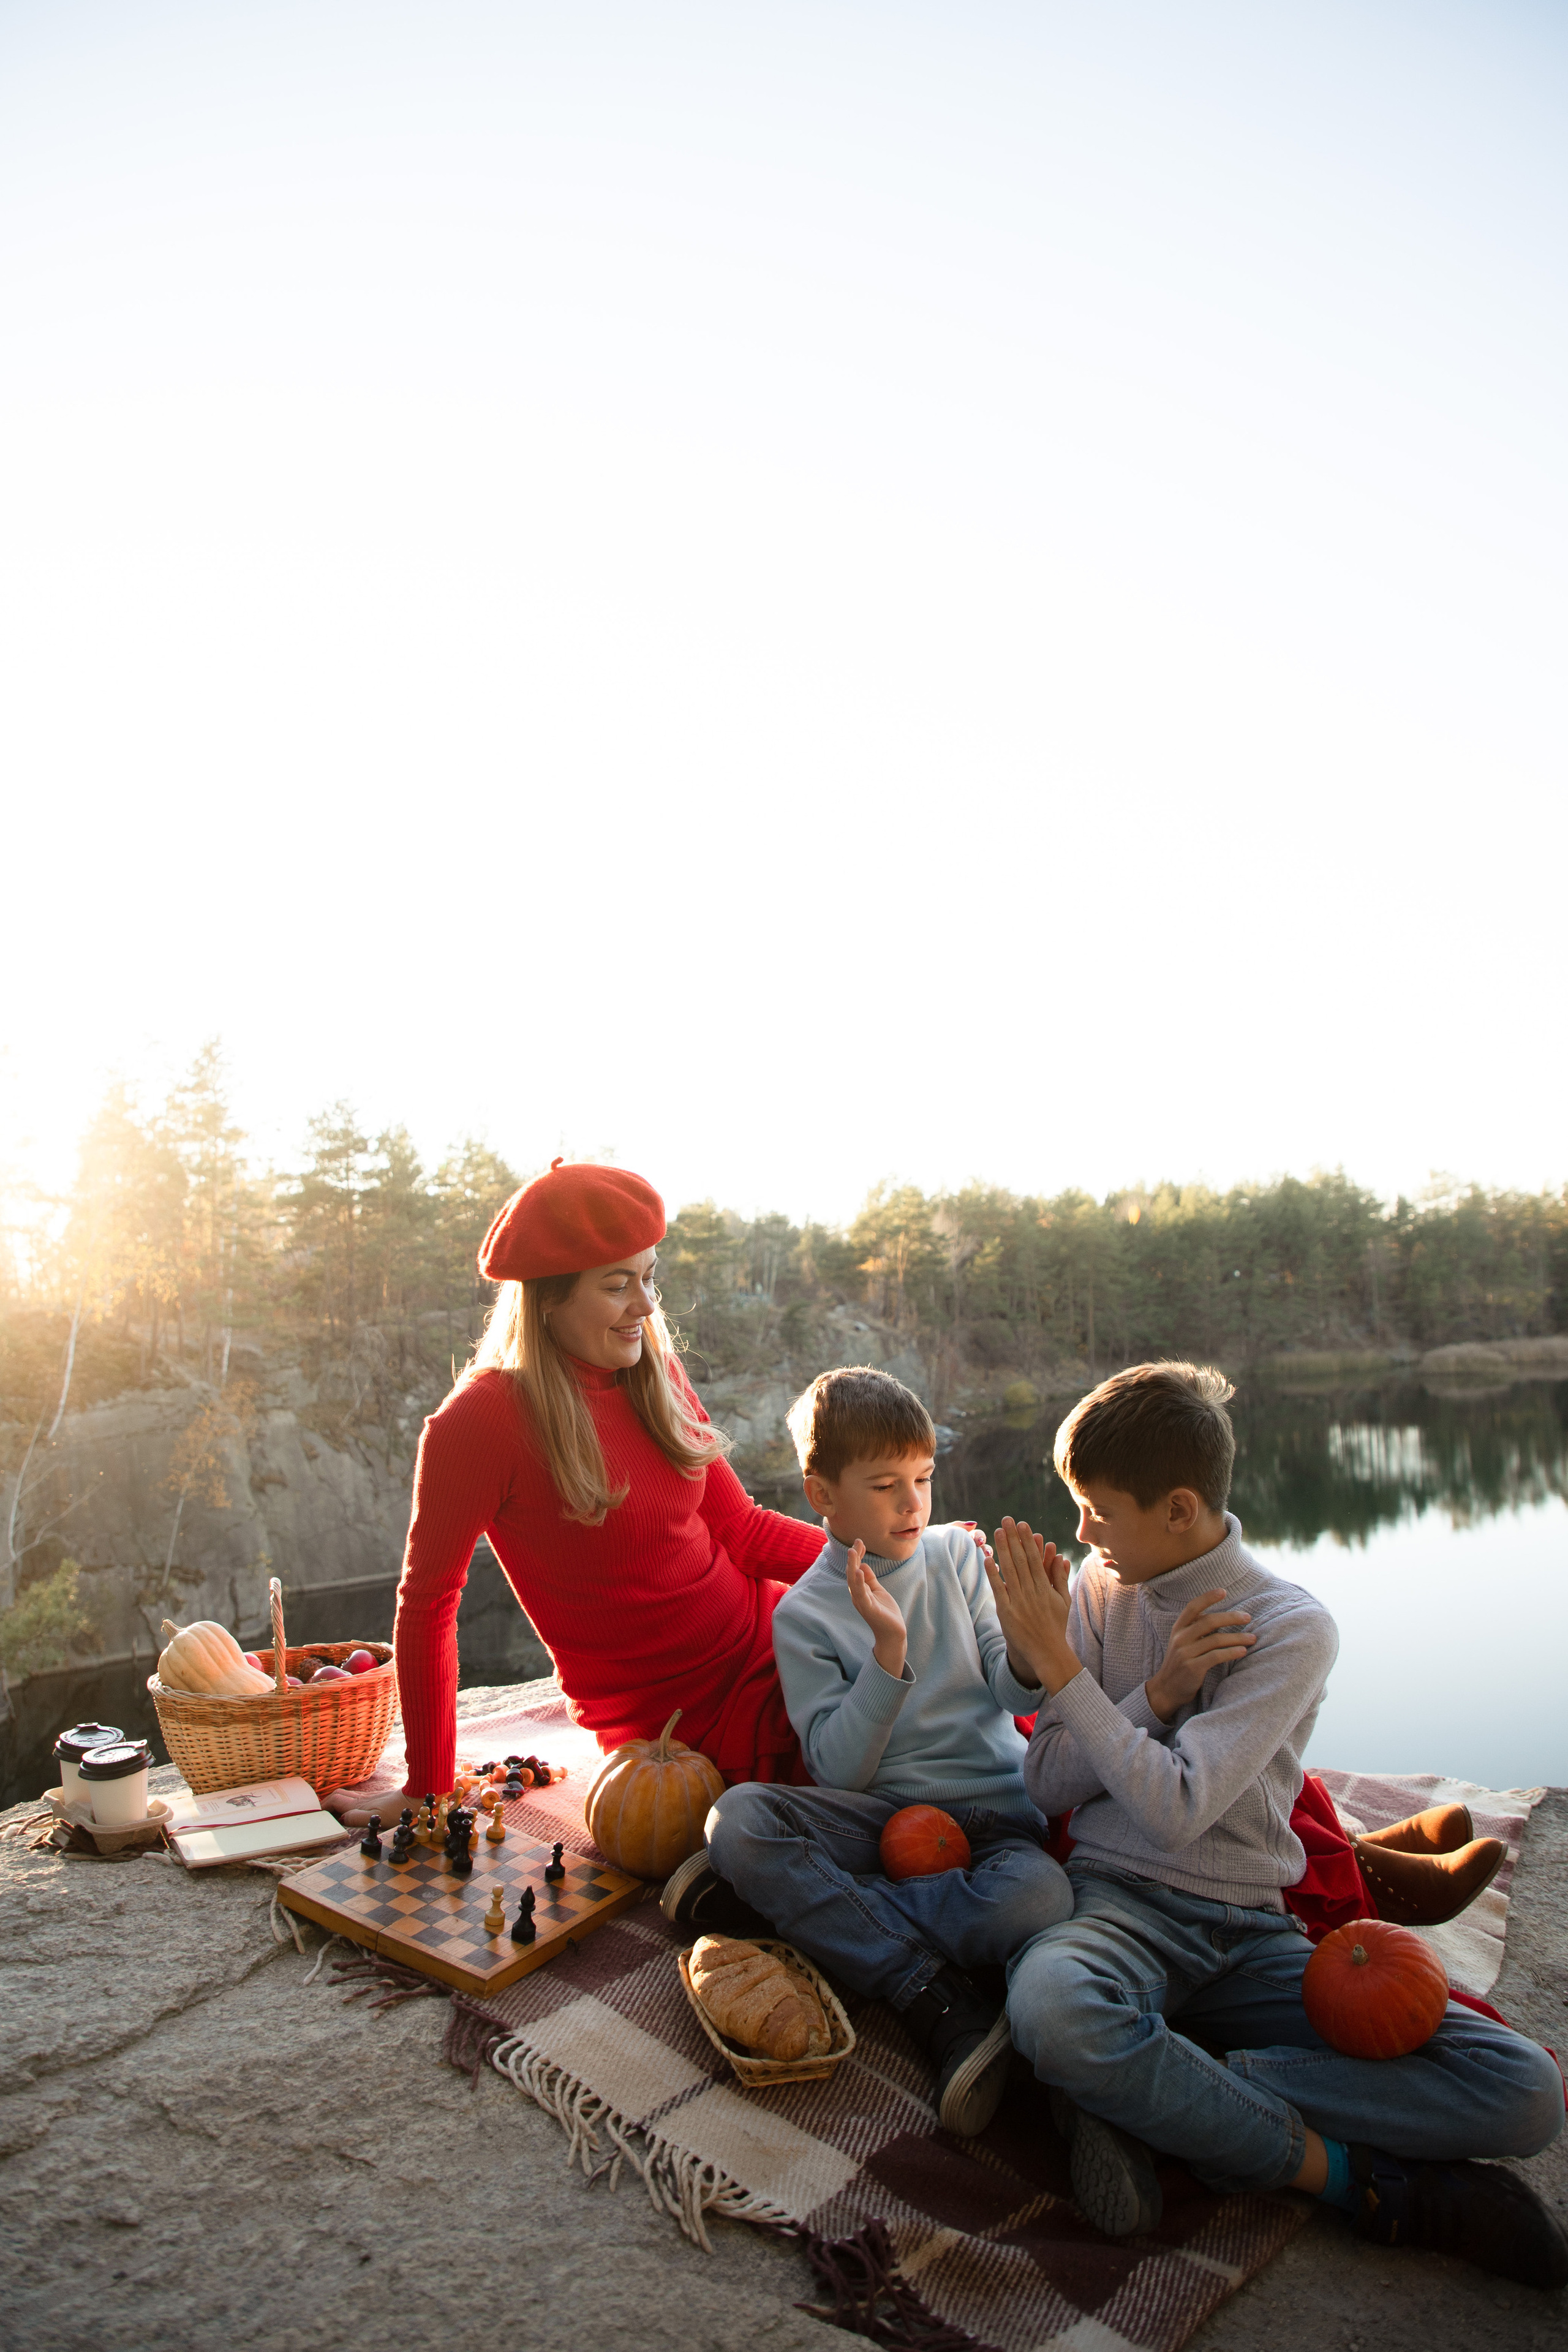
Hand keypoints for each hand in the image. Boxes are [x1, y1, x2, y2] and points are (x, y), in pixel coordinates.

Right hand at [846, 1540, 906, 1677]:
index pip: (855, 1570)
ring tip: (853, 1552)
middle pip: (852, 1573)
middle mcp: (857, 1595)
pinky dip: (859, 1583)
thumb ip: (870, 1579)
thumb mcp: (878, 1591)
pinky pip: (862, 1595)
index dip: (857, 1556)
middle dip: (853, 1558)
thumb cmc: (885, 1612)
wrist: (893, 1633)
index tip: (860, 1542)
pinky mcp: (868, 1609)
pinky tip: (860, 1571)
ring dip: (852, 1567)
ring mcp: (862, 1603)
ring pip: (853, 1582)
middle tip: (856, 1543)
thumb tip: (862, 1565)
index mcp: (860, 1590)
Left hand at [985, 1517, 1077, 1692]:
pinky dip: (993, 1574)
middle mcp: (1032, 1592)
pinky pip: (999, 1589)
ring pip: (1009, 1571)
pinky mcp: (1007, 1613)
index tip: (1023, 1525)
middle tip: (1007, 1519)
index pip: (1035, 1559)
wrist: (1047, 1653)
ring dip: (1003, 1549)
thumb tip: (1060, 1556)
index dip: (1028, 1540)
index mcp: (1045, 1588)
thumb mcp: (1063, 1601)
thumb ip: (1060, 1578)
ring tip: (997, 1531)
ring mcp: (1019, 1602)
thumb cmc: (1055, 1626)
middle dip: (1014, 1538)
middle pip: (1021, 1560)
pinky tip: (987, 1558)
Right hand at [1145, 1590, 1255, 1721]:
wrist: (1166, 1689)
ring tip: (1253, 1638)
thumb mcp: (1183, 1642)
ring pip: (1216, 1640)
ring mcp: (1185, 1653)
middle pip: (1209, 1621)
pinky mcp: (1192, 1668)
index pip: (1192, 1607)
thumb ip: (1196, 1629)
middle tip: (1247, 1617)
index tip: (1223, 1591)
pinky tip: (1243, 1651)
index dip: (1207, 1597)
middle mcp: (1180, 1638)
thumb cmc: (1181, 1663)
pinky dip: (1231, 1652)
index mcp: (1178, 1629)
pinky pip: (1216, 1656)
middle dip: (1231, 1617)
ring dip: (1237, 1638)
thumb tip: (1223, 1617)